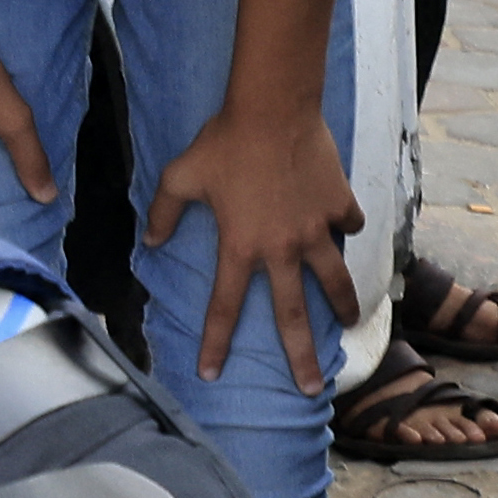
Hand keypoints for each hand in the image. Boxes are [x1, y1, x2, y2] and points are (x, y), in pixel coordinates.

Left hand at [143, 101, 362, 389]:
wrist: (273, 108)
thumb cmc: (223, 142)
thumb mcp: (180, 177)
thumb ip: (163, 213)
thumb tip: (150, 241)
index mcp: (239, 247)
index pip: (223, 307)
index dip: (215, 342)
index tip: (211, 373)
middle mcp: (281, 248)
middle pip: (292, 315)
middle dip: (300, 357)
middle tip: (311, 389)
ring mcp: (315, 229)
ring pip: (335, 280)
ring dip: (342, 305)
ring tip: (348, 324)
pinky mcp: (340, 204)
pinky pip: (347, 225)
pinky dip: (346, 229)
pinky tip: (344, 230)